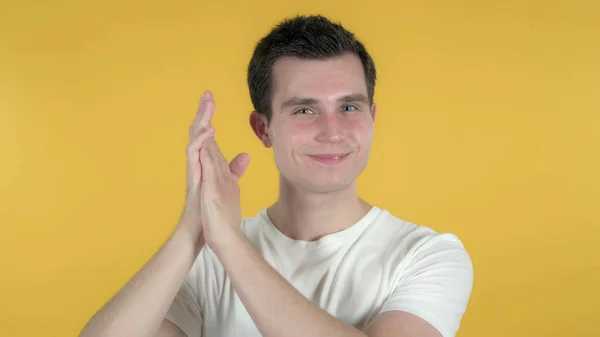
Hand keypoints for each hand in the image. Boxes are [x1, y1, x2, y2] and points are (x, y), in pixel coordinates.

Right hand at [199, 96, 249, 253]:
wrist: (206, 228)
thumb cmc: (213, 208)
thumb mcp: (229, 184)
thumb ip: (235, 169)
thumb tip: (245, 156)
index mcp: (207, 161)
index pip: (208, 133)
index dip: (209, 115)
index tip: (212, 99)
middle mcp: (199, 162)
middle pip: (199, 131)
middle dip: (203, 112)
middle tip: (207, 93)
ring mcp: (195, 169)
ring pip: (194, 139)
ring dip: (201, 121)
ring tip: (208, 105)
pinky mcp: (194, 178)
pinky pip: (194, 156)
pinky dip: (201, 142)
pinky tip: (209, 131)